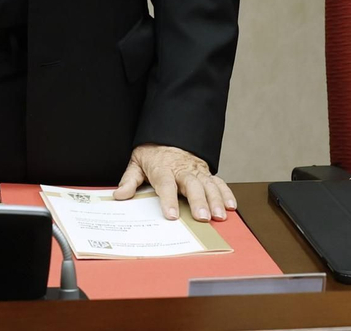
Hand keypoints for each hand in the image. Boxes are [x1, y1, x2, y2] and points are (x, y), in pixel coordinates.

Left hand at [113, 143, 236, 221]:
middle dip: (198, 201)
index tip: (171, 215)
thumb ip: (129, 180)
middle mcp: (182, 169)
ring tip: (219, 216)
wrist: (169, 133)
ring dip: (215, 200)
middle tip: (202, 218)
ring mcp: (196, 170)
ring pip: (208, 184)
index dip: (168, 200)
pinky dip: (226, 193)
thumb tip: (119, 195)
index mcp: (162, 168)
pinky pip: (218, 182)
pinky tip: (231, 206)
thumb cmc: (152, 153)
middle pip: (191, 185)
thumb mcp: (136, 163)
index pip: (165, 184)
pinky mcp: (206, 172)